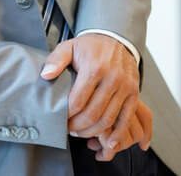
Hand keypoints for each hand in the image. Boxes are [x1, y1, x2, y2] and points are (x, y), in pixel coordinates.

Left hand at [40, 34, 139, 149]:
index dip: (68, 115)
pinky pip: (126, 119)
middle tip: (70, 129)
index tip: (61, 120)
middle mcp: (112, 78)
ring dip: (93, 132)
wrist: (116, 39)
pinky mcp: (134, 94)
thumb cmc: (91, 47)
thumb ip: (56, 60)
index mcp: (94, 68)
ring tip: (82, 132)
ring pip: (108, 119)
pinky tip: (108, 141)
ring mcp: (125, 87)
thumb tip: (46, 75)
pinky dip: (118, 134)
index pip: (78, 101)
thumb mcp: (69, 47)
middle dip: (79, 127)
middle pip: (93, 113)